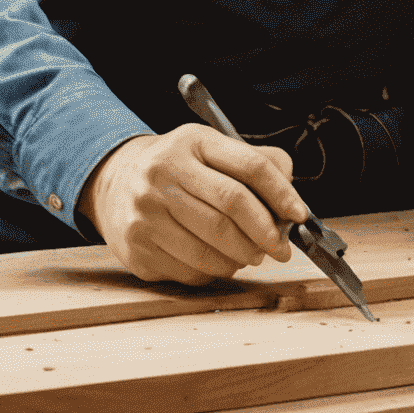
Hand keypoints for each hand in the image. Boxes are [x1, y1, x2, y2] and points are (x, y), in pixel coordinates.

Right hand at [79, 125, 309, 285]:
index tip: (299, 214)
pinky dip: (216, 270)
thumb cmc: (176, 167)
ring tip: (251, 254)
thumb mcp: (210, 148)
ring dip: (243, 257)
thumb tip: (291, 193)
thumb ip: (254, 162)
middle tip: (280, 247)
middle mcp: (164, 172)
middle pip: (232, 207)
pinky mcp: (138, 248)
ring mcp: (147, 212)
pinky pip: (192, 269)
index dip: (282, 193)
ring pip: (213, 246)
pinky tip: (219, 260)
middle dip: (266, 233)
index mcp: (191, 142)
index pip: (249, 166)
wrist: (114, 181)